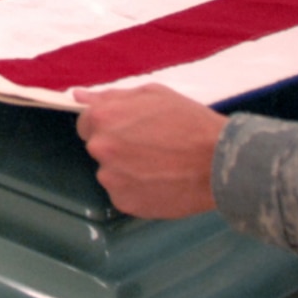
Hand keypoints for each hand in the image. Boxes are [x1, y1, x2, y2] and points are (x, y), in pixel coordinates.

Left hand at [73, 84, 225, 217]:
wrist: (220, 160)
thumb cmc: (190, 122)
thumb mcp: (152, 95)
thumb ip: (111, 96)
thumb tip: (78, 96)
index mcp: (103, 118)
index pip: (86, 123)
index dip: (108, 124)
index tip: (129, 129)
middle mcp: (101, 149)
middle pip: (98, 147)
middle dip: (117, 146)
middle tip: (150, 146)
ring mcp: (112, 179)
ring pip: (110, 172)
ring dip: (126, 169)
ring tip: (159, 165)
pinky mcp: (125, 202)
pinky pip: (123, 192)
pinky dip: (137, 189)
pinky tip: (160, 181)